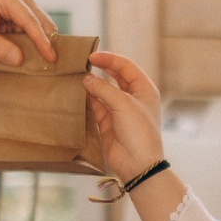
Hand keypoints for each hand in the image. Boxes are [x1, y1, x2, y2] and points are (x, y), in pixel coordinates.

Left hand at [0, 0, 58, 66]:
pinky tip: (39, 58)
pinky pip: (39, 34)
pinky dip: (40, 46)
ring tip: (46, 64)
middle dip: (48, 42)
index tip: (50, 57)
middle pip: (43, 22)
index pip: (29, 20)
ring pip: (45, 28)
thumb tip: (18, 59)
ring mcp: (26, 9)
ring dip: (45, 45)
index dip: (41, 40)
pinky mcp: (27, 20)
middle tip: (52, 64)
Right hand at [82, 51, 167, 185]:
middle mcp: (133, 97)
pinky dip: (87, 99)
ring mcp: (120, 110)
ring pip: (104, 91)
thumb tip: (86, 79)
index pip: (125, 66)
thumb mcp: (123, 104)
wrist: (137, 163)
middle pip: (115, 76)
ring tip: (76, 75)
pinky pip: (96, 106)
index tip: (91, 56)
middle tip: (82, 62)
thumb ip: (103, 88)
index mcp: (144, 89)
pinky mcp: (108, 122)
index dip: (109, 59)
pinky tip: (77, 92)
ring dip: (92, 84)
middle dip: (100, 68)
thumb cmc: (138, 131)